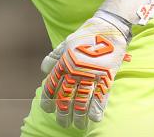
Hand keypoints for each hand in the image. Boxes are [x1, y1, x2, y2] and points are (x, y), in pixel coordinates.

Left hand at [39, 14, 129, 129]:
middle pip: (66, 97)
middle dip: (62, 113)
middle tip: (62, 122)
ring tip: (77, 125)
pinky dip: (96, 110)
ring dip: (78, 116)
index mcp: (64, 61)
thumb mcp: (67, 42)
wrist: (109, 28)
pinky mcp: (106, 77)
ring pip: (82, 101)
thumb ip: (55, 56)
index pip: (52, 84)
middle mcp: (75, 70)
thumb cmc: (87, 35)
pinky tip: (93, 119)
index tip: (47, 109)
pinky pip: (100, 98)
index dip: (48, 99)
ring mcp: (91, 75)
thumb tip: (44, 69)